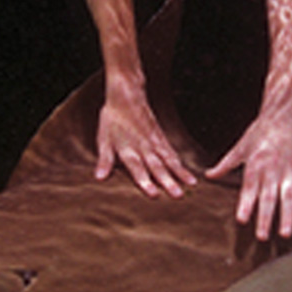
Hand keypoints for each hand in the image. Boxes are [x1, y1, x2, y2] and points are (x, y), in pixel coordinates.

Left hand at [95, 75, 196, 197]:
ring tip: (192, 185)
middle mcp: (144, 147)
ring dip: (180, 173)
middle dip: (168, 181)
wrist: (127, 96)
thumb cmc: (113, 119)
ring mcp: (155, 142)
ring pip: (169, 160)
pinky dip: (181, 164)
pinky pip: (172, 153)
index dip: (144, 181)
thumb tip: (99, 178)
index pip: (137, 168)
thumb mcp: (103, 139)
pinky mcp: (161, 138)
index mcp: (128, 149)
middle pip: (157, 167)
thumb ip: (105, 160)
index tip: (154, 195)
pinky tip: (189, 175)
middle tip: (179, 195)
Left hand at [205, 112, 291, 240]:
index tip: (242, 220)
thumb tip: (208, 176)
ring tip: (285, 233)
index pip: (249, 188)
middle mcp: (273, 169)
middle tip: (262, 236)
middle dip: (265, 217)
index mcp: (256, 164)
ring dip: (288, 215)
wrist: (285, 113)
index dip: (246, 204)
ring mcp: (291, 169)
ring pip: (289, 196)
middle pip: (269, 197)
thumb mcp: (241, 146)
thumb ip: (225, 164)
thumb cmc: (261, 130)